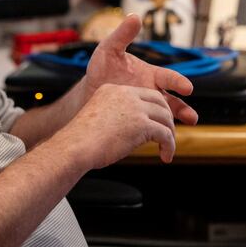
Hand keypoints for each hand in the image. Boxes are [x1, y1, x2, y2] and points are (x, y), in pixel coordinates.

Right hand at [59, 83, 177, 166]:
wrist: (75, 147)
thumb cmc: (82, 141)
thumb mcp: (99, 118)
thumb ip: (116, 117)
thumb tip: (134, 131)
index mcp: (113, 90)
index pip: (144, 94)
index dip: (155, 108)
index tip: (157, 123)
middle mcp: (126, 95)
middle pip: (159, 102)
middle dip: (167, 119)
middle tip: (167, 135)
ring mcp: (135, 108)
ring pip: (165, 118)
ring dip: (170, 135)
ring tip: (167, 149)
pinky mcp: (142, 124)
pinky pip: (165, 134)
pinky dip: (169, 146)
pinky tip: (165, 156)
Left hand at [82, 14, 197, 125]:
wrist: (88, 93)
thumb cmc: (100, 69)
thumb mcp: (109, 50)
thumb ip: (122, 35)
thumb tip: (134, 15)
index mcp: (150, 74)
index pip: (168, 77)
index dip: (178, 82)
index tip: (187, 87)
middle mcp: (153, 91)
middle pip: (173, 100)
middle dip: (183, 108)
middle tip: (191, 117)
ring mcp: (147, 107)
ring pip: (166, 116)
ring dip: (175, 124)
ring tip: (181, 132)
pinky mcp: (140, 121)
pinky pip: (152, 128)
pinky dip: (158, 134)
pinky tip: (158, 141)